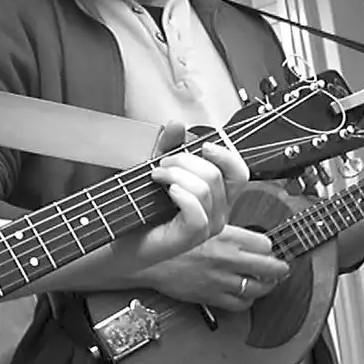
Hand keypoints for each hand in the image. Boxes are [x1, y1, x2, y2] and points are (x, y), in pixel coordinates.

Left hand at [114, 140, 249, 271]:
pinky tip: (167, 190)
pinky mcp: (192, 236)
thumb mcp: (159, 169)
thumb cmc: (144, 210)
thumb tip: (177, 124)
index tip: (203, 145)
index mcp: (217, 197)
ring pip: (204, 188)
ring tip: (156, 176)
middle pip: (217, 175)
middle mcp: (218, 213)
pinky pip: (196, 210)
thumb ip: (169, 146)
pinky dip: (181, 194)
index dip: (226, 154)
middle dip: (186, 160)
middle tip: (163, 163)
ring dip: (176, 174)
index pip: (239, 172)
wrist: (124, 240)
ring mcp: (207, 227)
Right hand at [137, 225, 291, 310]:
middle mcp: (228, 260)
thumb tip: (245, 239)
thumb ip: (227, 233)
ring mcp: (221, 280)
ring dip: (265, 286)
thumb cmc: (172, 242)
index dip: (269, 248)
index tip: (268, 250)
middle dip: (279, 269)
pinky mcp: (212, 296)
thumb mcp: (203, 227)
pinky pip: (240, 304)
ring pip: (259, 289)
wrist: (149, 260)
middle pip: (271, 268)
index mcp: (227, 238)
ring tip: (264, 283)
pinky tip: (243, 295)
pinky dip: (246, 301)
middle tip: (279, 269)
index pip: (266, 245)